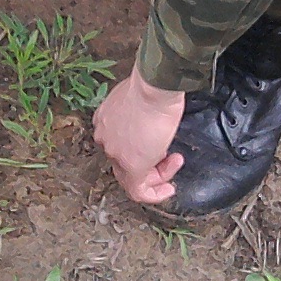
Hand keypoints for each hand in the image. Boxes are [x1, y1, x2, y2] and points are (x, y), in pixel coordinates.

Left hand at [92, 69, 185, 204]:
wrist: (154, 87)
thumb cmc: (152, 85)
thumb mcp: (140, 97)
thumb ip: (138, 112)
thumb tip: (150, 115)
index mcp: (104, 119)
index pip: (119, 142)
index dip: (142, 146)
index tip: (158, 145)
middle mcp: (105, 137)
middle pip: (125, 160)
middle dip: (151, 162)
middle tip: (170, 157)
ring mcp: (116, 153)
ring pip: (133, 176)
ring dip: (158, 175)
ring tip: (176, 162)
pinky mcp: (131, 166)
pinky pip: (138, 191)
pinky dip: (154, 194)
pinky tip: (168, 189)